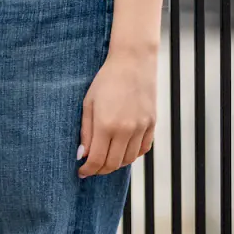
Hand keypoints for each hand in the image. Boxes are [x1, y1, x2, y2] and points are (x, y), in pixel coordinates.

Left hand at [77, 47, 156, 177]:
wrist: (133, 62)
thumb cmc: (106, 80)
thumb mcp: (89, 103)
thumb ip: (85, 131)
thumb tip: (82, 155)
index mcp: (106, 124)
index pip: (97, 160)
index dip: (87, 170)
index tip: (81, 172)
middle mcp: (125, 130)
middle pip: (113, 164)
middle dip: (100, 170)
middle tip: (92, 168)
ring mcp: (141, 128)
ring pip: (129, 159)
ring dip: (116, 164)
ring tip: (106, 158)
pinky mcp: (152, 124)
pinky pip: (143, 149)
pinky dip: (132, 155)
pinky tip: (123, 150)